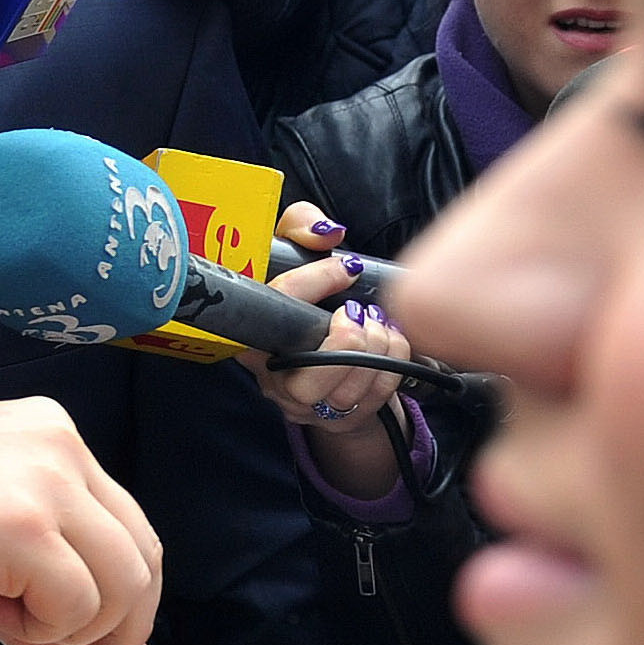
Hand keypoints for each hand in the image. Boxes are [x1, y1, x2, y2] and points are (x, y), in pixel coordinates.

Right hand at [0, 397, 160, 644]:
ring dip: (70, 627)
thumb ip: (36, 599)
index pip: (126, 522)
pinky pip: (74, 606)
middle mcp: (59, 445)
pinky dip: (37, 630)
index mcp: (50, 433)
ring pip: (119, 584)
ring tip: (3, 616)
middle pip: (140, 553)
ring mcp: (45, 481)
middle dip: (122, 624)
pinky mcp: (25, 526)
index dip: (128, 595)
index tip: (108, 642)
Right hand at [252, 203, 410, 498]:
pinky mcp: (338, 419)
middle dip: (347, 343)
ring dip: (377, 352)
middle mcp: (271, 376)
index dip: (314, 284)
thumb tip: (329, 232)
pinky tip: (391, 342)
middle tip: (361, 313)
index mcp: (250, 331)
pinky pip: (373, 399)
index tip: (347, 268)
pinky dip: (393, 366)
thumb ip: (300, 225)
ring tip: (380, 324)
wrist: (324, 345)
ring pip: (344, 394)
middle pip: (307, 380)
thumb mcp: (295, 250)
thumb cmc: (308, 296)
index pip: (274, 310)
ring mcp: (304, 404)